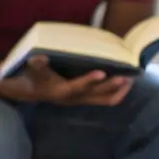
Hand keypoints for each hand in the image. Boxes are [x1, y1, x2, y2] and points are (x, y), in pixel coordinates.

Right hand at [0, 55, 133, 106]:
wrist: (27, 91)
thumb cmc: (31, 76)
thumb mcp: (30, 69)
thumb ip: (36, 64)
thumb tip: (40, 57)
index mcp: (61, 91)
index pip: (77, 87)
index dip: (89, 80)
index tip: (102, 72)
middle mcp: (74, 98)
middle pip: (98, 97)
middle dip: (113, 87)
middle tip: (127, 75)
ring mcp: (81, 99)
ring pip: (104, 100)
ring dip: (118, 91)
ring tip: (130, 79)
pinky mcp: (84, 98)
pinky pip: (104, 99)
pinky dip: (115, 91)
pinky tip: (123, 81)